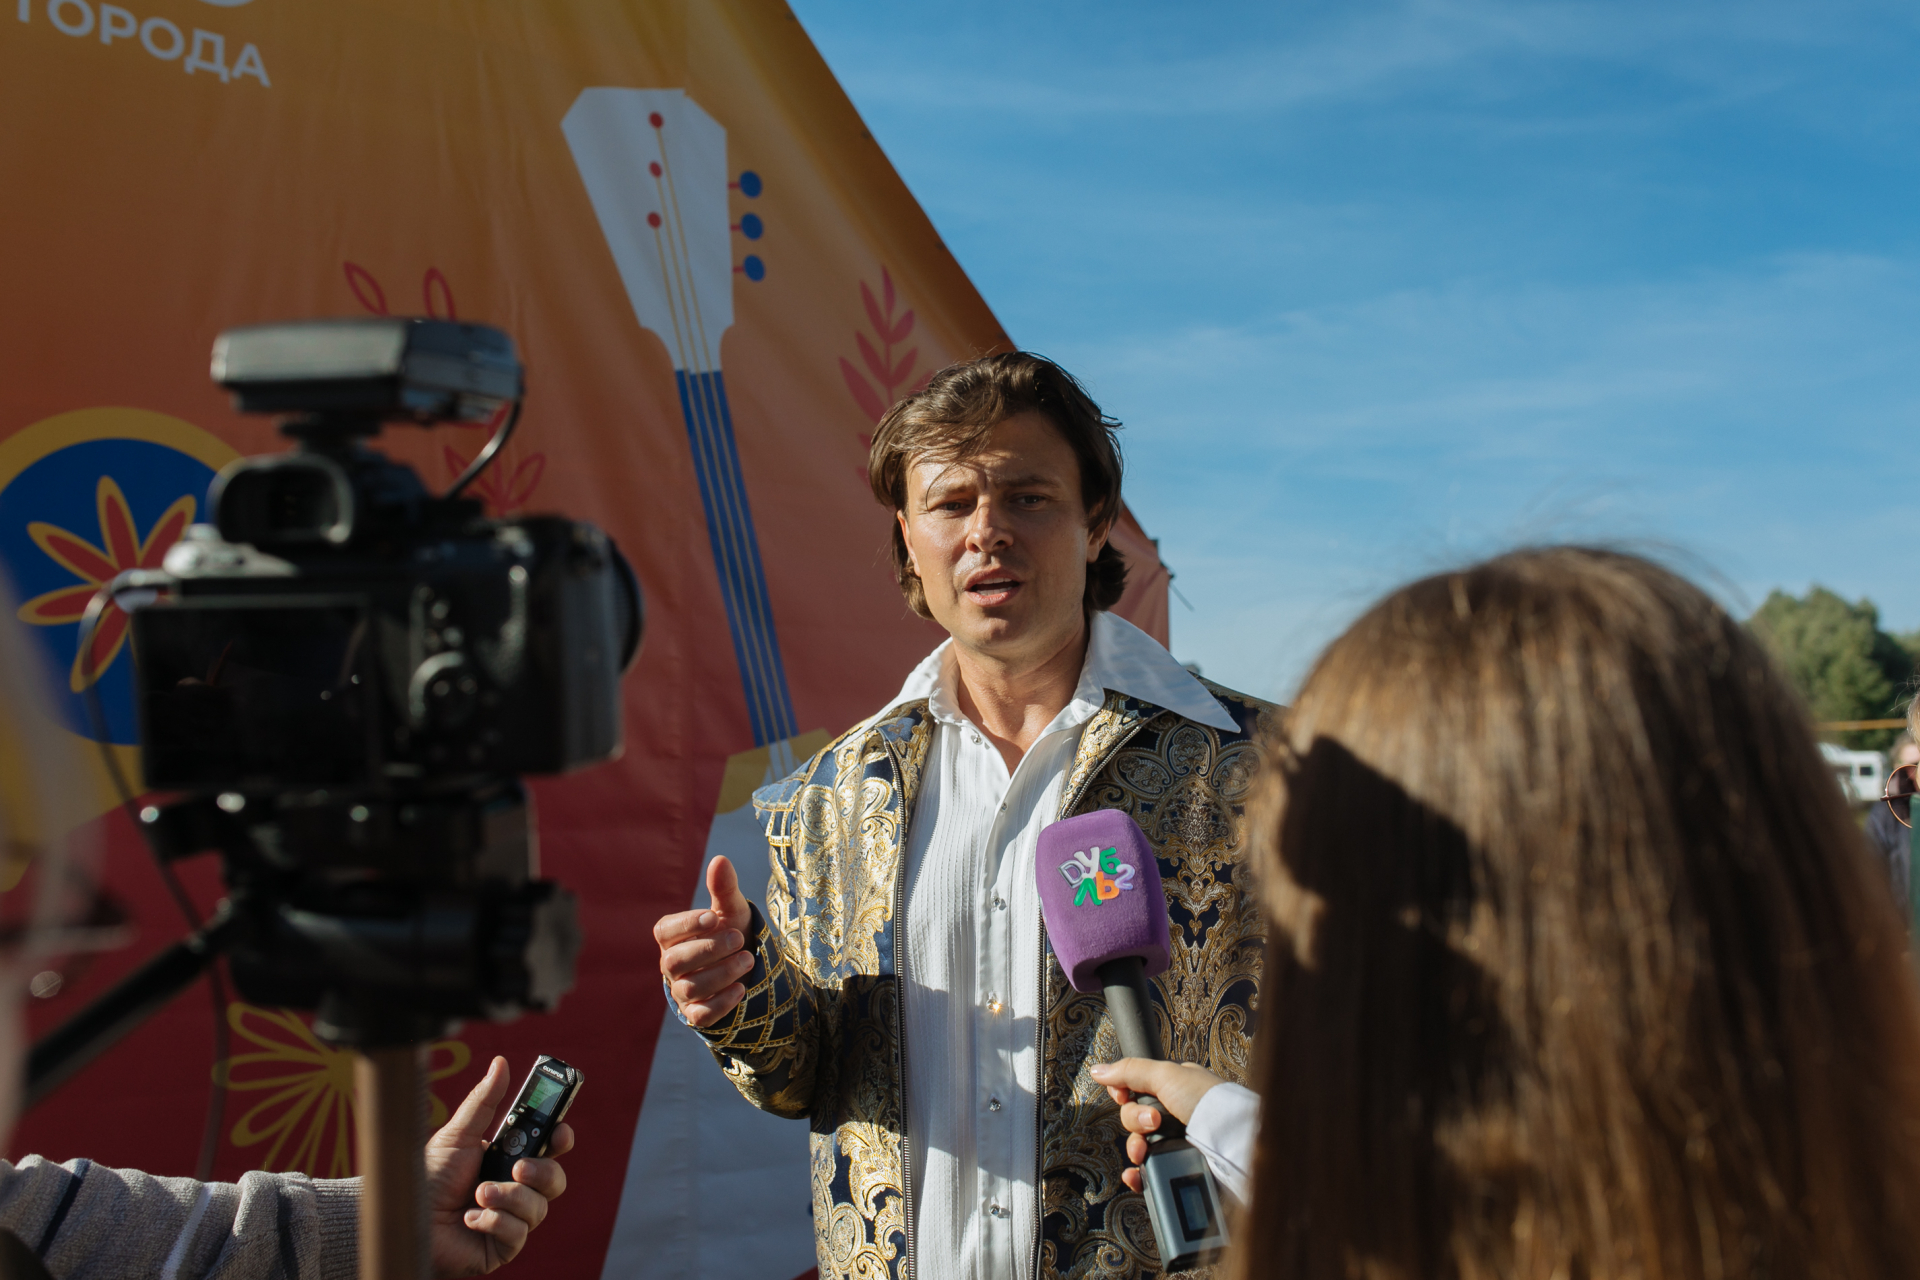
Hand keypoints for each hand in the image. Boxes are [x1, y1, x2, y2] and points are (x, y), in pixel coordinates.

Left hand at [425, 1056, 574, 1275]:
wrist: (405, 1217)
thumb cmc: (428, 1177)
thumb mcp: (458, 1134)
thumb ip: (484, 1101)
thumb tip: (501, 1063)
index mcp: (510, 1159)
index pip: (549, 1148)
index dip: (561, 1139)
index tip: (560, 1132)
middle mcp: (516, 1188)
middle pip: (555, 1179)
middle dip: (541, 1172)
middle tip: (518, 1167)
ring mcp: (512, 1218)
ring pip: (539, 1207)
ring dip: (508, 1198)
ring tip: (478, 1195)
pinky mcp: (503, 1246)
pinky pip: (518, 1233)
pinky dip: (494, 1222)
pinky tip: (469, 1219)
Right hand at [654, 856, 755, 1027]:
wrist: (743, 965)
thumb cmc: (730, 931)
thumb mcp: (731, 910)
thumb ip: (723, 888)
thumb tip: (720, 859)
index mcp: (672, 935)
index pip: (666, 930)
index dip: (686, 924)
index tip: (712, 917)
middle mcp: (671, 963)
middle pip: (676, 961)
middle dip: (709, 950)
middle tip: (739, 939)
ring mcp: (681, 989)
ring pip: (690, 988)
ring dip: (720, 974)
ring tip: (748, 960)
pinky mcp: (695, 1012)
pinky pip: (699, 1015)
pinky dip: (719, 1004)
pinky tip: (740, 990)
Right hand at [1089, 1058, 1223, 1193]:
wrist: (1233, 1142)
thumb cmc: (1208, 1103)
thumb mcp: (1167, 1075)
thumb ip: (1130, 1071)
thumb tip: (1098, 1070)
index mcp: (1174, 1088)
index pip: (1135, 1089)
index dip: (1123, 1093)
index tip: (1124, 1096)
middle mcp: (1174, 1114)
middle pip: (1133, 1118)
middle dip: (1135, 1121)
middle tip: (1154, 1122)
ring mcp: (1176, 1142)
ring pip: (1139, 1146)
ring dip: (1135, 1148)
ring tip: (1145, 1152)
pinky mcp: (1178, 1167)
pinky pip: (1148, 1173)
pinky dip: (1138, 1175)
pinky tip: (1136, 1175)